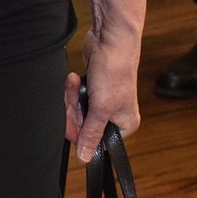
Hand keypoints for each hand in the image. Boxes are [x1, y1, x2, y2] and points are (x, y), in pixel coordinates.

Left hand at [64, 31, 140, 163]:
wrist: (110, 39)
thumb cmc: (114, 72)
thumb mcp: (102, 108)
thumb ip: (92, 133)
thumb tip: (85, 158)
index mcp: (124, 124)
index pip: (96, 141)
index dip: (80, 132)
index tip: (71, 121)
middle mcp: (115, 114)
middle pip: (83, 125)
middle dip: (73, 110)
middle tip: (72, 98)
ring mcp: (103, 101)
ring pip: (77, 110)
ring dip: (71, 97)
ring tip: (75, 83)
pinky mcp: (93, 88)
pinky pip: (76, 97)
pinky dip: (72, 88)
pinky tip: (74, 78)